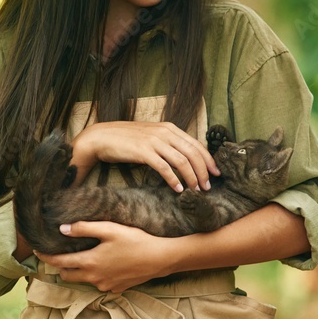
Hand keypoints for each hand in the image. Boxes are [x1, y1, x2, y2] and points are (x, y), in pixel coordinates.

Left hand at [34, 221, 173, 293]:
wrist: (160, 259)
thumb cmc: (136, 241)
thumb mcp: (110, 229)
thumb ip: (84, 228)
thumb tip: (62, 229)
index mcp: (90, 262)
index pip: (58, 262)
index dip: (45, 257)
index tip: (36, 251)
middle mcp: (94, 278)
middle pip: (67, 275)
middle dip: (61, 266)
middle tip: (60, 253)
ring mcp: (105, 286)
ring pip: (83, 279)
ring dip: (79, 270)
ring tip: (85, 256)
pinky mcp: (116, 289)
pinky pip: (99, 283)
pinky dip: (96, 275)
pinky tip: (106, 263)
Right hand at [70, 121, 218, 192]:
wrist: (102, 137)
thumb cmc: (127, 140)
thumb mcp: (151, 136)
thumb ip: (168, 143)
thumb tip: (184, 158)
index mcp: (169, 128)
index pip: (196, 144)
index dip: (208, 160)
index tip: (215, 174)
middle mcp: (164, 132)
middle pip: (193, 153)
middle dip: (203, 172)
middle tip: (207, 187)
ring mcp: (154, 141)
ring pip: (182, 161)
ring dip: (191, 178)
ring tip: (195, 191)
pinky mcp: (143, 151)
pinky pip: (164, 167)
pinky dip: (173, 180)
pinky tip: (177, 189)